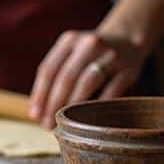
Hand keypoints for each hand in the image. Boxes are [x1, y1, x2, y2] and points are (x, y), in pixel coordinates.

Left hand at [29, 30, 150, 127]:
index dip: (40, 94)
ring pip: (87, 82)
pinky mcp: (129, 69)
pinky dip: (98, 105)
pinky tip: (89, 120)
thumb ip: (54, 75)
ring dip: (72, 105)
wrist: (128, 39)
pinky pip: (111, 90)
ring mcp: (110, 56)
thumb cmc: (90, 55)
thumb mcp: (71, 54)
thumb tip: (36, 112)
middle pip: (66, 77)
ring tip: (65, 123)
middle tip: (47, 124)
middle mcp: (89, 44)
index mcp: (69, 40)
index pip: (48, 69)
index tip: (34, 115)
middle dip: (54, 103)